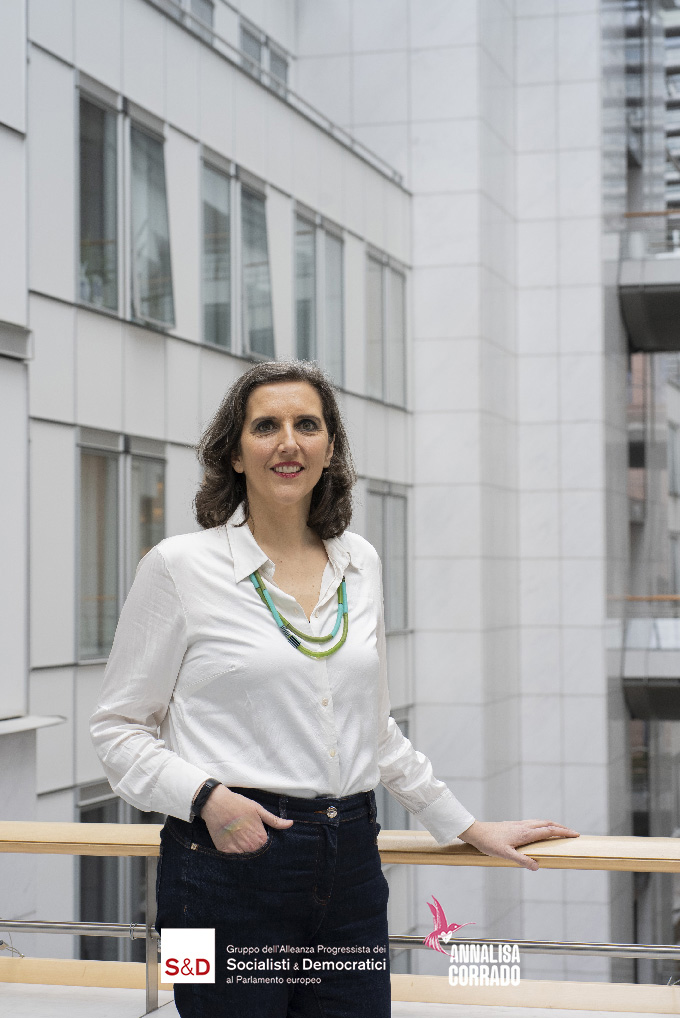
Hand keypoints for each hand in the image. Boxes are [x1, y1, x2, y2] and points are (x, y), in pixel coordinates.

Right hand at [200, 785, 293, 853]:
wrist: (216, 803)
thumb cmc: (238, 804)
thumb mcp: (258, 809)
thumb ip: (274, 820)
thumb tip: (290, 824)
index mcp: (260, 837)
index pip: (269, 851)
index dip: (269, 849)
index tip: (268, 847)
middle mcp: (249, 846)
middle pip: (258, 857)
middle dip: (259, 854)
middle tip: (257, 850)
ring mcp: (237, 850)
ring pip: (247, 861)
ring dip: (248, 857)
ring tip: (246, 849)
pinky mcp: (225, 852)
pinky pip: (233, 860)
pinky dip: (236, 858)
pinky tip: (237, 851)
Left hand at [458, 819, 579, 871]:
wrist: (476, 831)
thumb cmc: (489, 843)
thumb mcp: (505, 855)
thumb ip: (521, 860)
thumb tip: (537, 866)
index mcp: (525, 833)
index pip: (548, 831)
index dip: (563, 832)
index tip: (575, 834)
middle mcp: (524, 826)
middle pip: (547, 823)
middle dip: (561, 827)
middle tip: (572, 833)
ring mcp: (519, 824)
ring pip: (540, 822)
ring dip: (552, 825)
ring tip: (559, 831)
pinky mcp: (514, 825)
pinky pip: (533, 823)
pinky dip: (542, 825)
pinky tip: (539, 831)